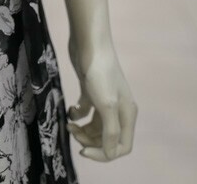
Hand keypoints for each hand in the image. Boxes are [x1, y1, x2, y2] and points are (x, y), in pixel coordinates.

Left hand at [66, 35, 137, 160]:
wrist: (89, 43)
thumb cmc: (100, 73)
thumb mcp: (106, 105)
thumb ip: (110, 132)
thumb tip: (110, 154)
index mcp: (127, 115)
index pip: (121, 146)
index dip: (104, 154)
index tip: (84, 151)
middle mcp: (119, 109)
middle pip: (106, 138)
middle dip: (89, 140)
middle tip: (73, 132)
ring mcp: (104, 99)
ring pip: (95, 126)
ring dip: (82, 130)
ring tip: (70, 124)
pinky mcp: (91, 90)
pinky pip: (86, 111)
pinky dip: (78, 114)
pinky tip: (71, 109)